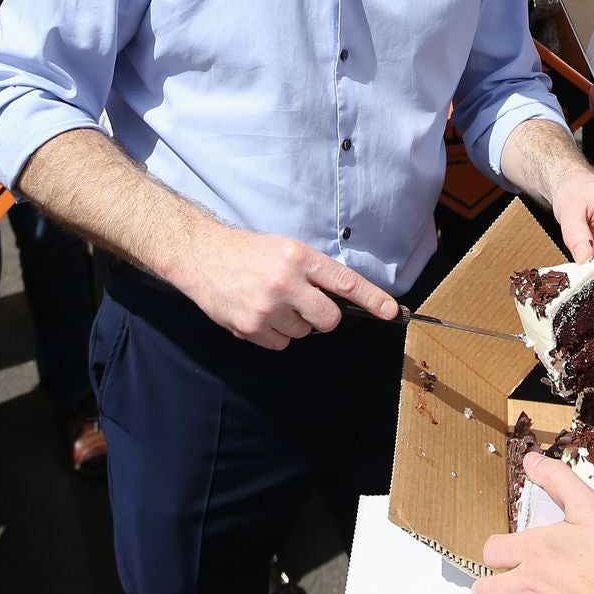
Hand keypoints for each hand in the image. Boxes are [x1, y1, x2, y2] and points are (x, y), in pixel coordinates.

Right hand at [167, 221, 396, 350]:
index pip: (345, 282)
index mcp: (299, 257)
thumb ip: (314, 271)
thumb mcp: (286, 248)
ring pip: (304, 333)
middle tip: (307, 305)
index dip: (371, 299)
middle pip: (329, 319)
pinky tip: (260, 315)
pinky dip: (275, 334)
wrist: (203, 256)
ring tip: (272, 303)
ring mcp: (268, 307)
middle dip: (324, 317)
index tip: (390, 312)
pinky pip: (281, 344)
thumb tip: (345, 299)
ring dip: (294, 323)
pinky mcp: (251, 327)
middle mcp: (286, 282)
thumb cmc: (249, 252)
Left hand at [475, 453, 593, 593]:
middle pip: (483, 590)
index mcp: (534, 551)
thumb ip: (558, 481)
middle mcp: (528, 586)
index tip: (511, 552)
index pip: (490, 552)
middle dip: (492, 583)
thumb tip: (533, 462)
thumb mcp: (592, 510)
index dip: (499, 550)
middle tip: (509, 579)